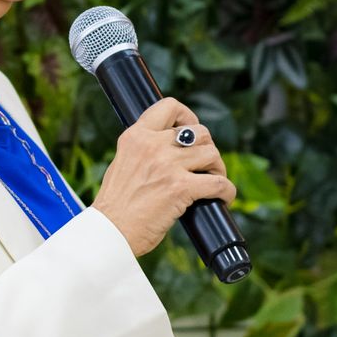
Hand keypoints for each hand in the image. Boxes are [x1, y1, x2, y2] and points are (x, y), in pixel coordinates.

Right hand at [89, 96, 235, 256]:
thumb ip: (143, 151)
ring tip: (212, 182)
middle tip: (204, 165)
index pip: (169, 106)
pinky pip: (219, 183)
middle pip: (199, 132)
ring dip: (218, 169)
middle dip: (207, 148)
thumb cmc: (115, 206)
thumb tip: (170, 151)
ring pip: (212, 154)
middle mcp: (152, 145)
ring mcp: (168, 166)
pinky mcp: (181, 188)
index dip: (187, 116)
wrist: (110, 231)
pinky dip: (226, 191)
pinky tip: (222, 198)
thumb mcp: (122, 163)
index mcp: (135, 137)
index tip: (191, 129)